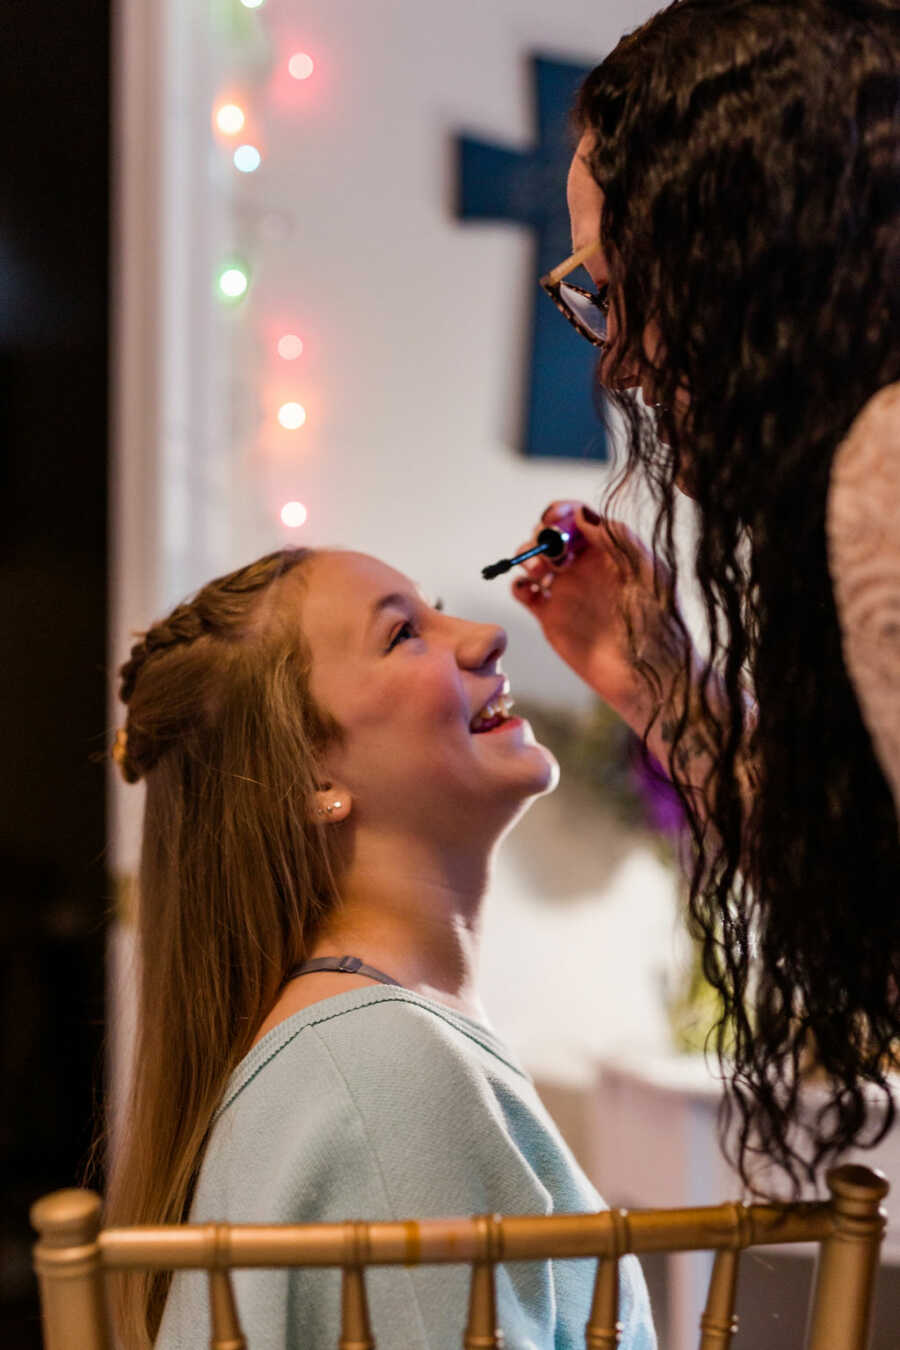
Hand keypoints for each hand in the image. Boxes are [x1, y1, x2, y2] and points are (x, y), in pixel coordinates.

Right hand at [511, 501, 684, 721]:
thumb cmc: (660, 624)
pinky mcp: (550, 616)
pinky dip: (518, 585)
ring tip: (538, 570)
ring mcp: (567, 590)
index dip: (561, 512)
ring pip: (534, 560)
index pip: (579, 518)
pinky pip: (525, 592)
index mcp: (610, 551)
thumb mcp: (649, 573)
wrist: (649, 676)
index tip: (552, 519)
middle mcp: (586, 566)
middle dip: (542, 534)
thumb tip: (582, 515)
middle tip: (548, 550)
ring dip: (527, 555)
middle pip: (551, 535)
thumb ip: (619, 539)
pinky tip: (528, 589)